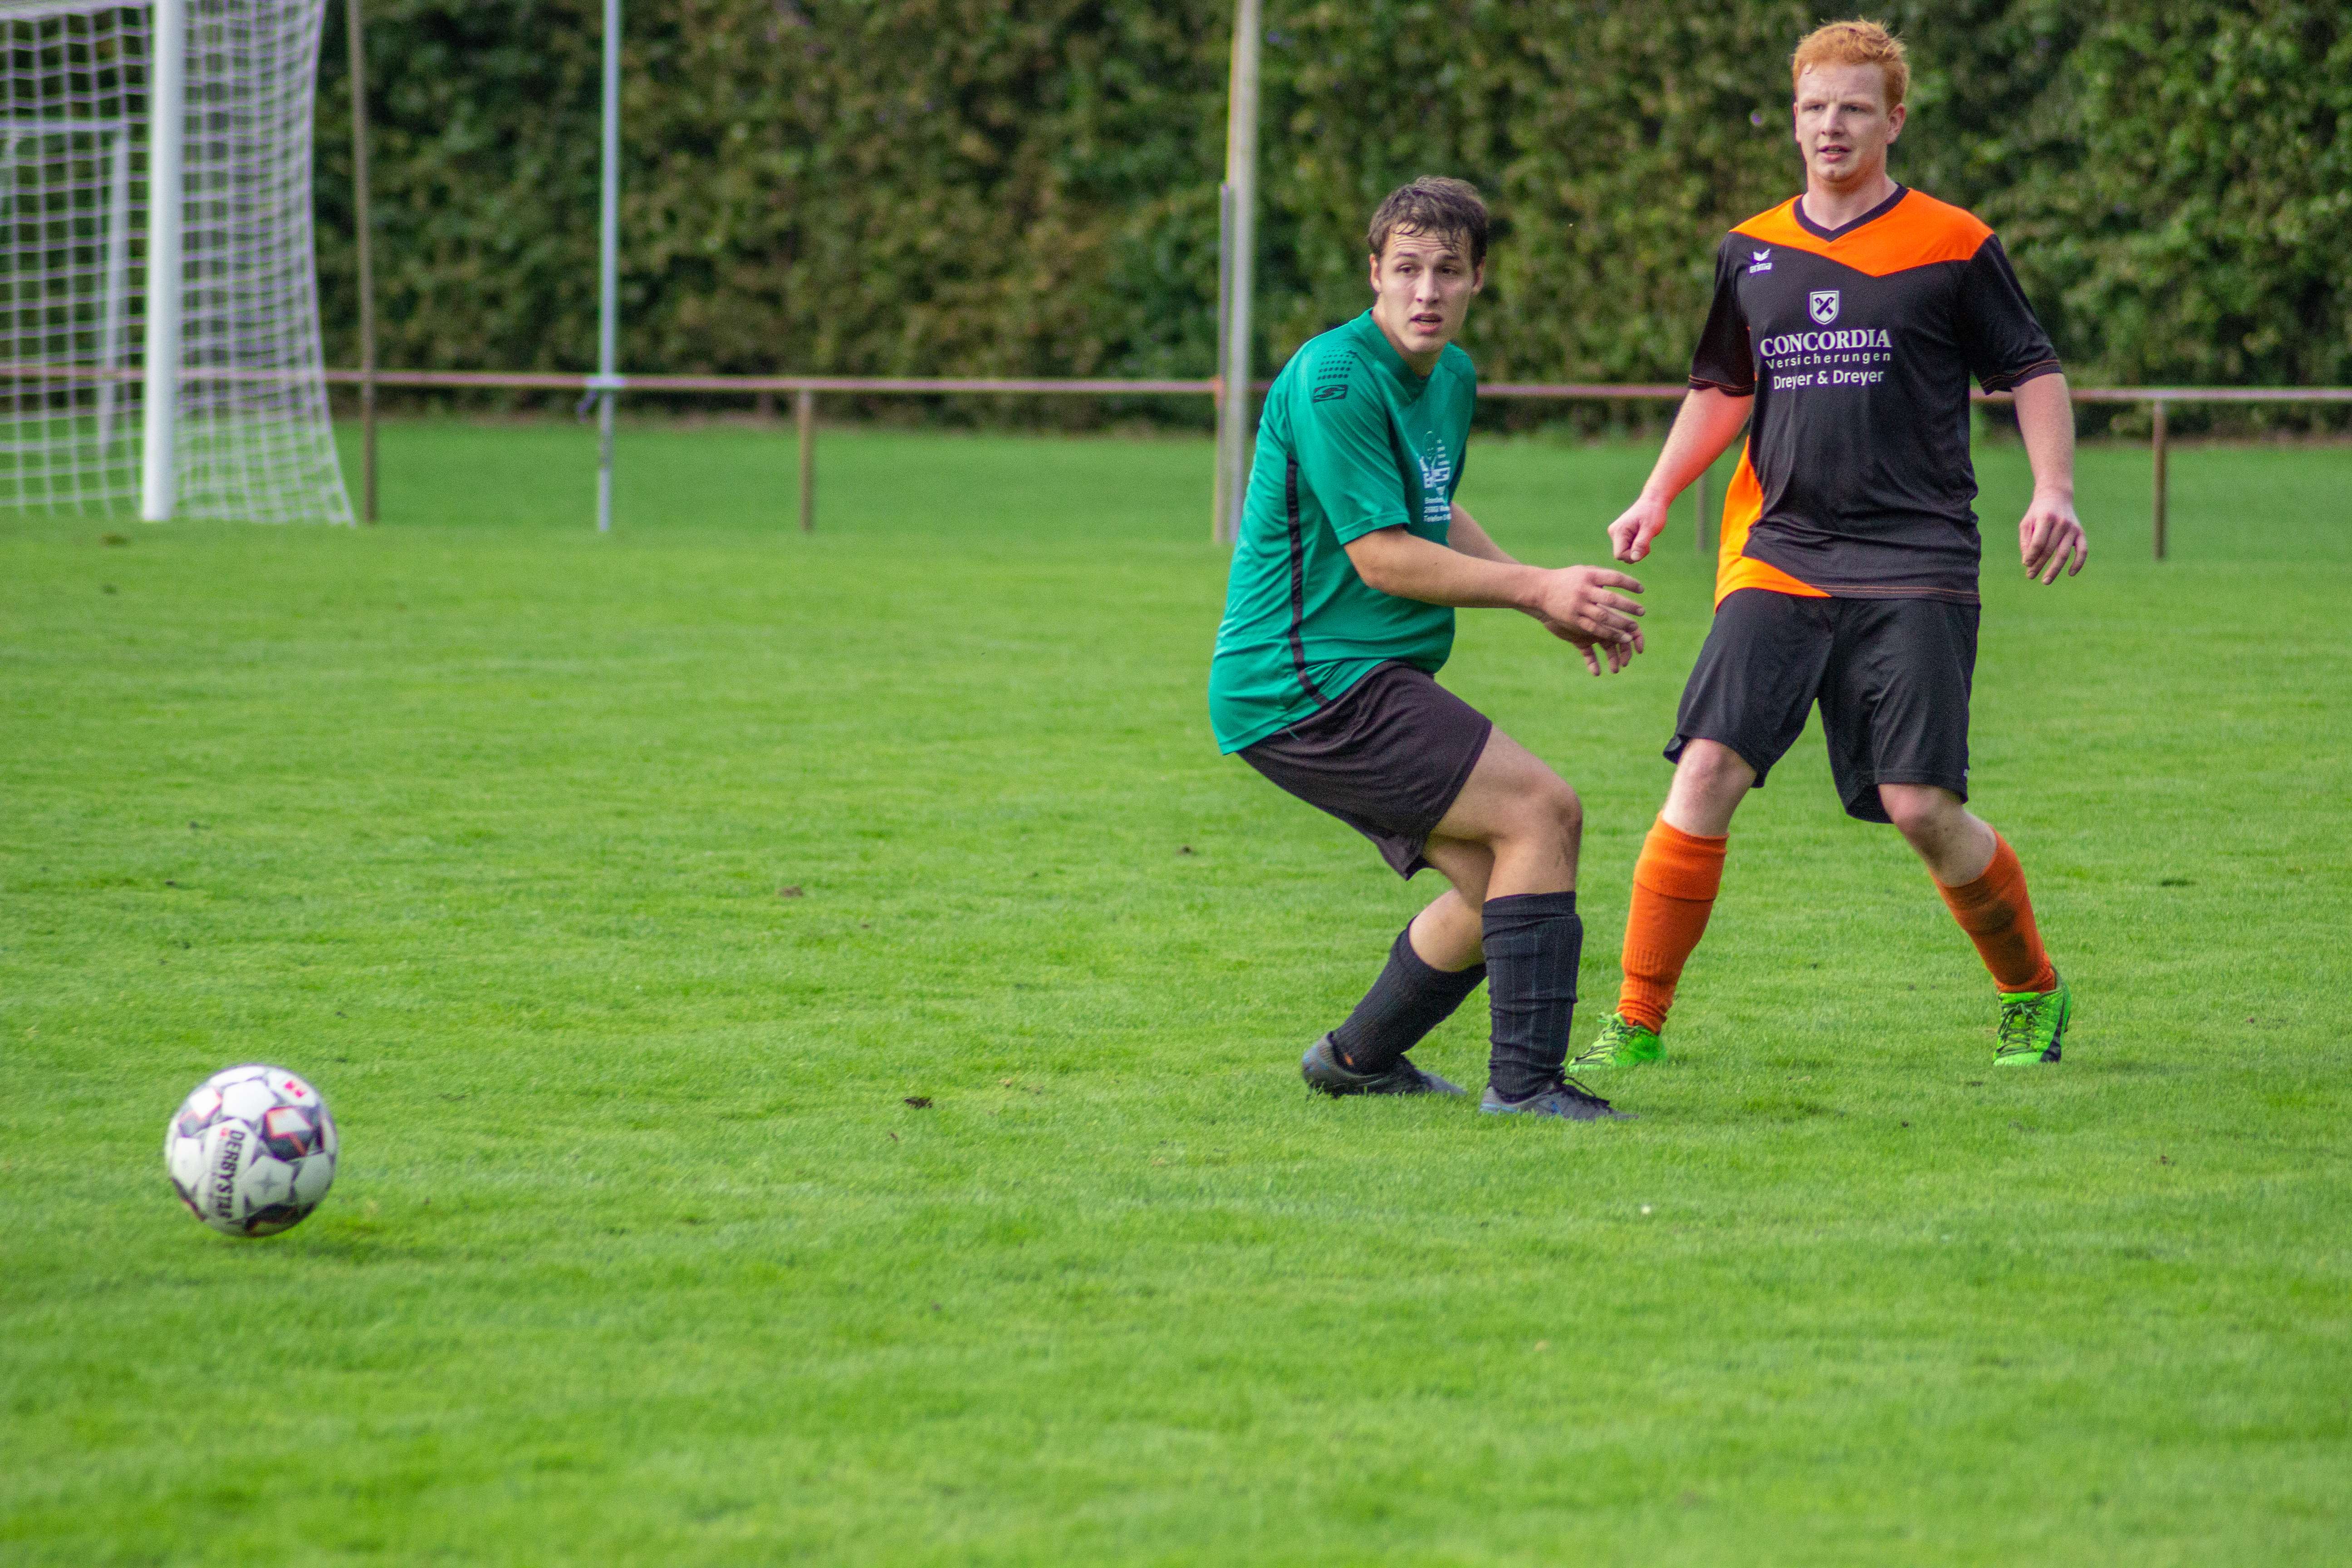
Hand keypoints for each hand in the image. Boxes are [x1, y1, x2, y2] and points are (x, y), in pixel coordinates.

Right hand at [1527, 565, 1644, 674]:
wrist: (1539, 590)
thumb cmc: (1566, 579)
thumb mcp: (1583, 571)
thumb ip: (1601, 575)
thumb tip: (1624, 580)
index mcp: (1589, 575)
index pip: (1615, 578)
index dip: (1630, 584)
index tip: (1641, 590)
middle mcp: (1584, 590)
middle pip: (1612, 599)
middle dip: (1629, 606)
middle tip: (1642, 612)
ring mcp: (1578, 606)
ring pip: (1604, 617)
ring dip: (1621, 623)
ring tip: (1634, 628)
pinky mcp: (1573, 619)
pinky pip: (1594, 628)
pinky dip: (1609, 633)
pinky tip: (1620, 637)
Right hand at [1607, 495, 1671, 562]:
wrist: (1653, 501)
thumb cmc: (1653, 512)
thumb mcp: (1650, 528)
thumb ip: (1641, 543)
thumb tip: (1634, 558)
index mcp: (1619, 531)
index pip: (1620, 555)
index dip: (1633, 555)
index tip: (1645, 546)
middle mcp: (1614, 532)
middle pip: (1621, 555)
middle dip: (1636, 552)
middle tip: (1646, 540)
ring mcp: (1616, 533)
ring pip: (1624, 552)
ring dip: (1636, 549)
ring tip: (1644, 536)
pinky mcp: (1620, 534)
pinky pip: (1626, 548)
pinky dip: (1635, 546)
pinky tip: (1641, 535)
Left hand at [2019, 491, 2085, 582]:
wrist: (2057, 496)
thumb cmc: (2038, 512)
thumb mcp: (2027, 523)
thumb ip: (2026, 541)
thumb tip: (2027, 561)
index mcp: (2045, 519)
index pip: (2038, 542)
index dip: (2032, 555)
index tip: (2026, 564)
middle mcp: (2061, 523)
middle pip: (2049, 550)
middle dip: (2039, 565)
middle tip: (2030, 576)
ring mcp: (2072, 528)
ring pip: (2064, 553)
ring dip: (2054, 569)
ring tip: (2045, 581)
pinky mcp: (2080, 532)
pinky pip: (2083, 550)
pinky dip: (2078, 563)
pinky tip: (2071, 573)